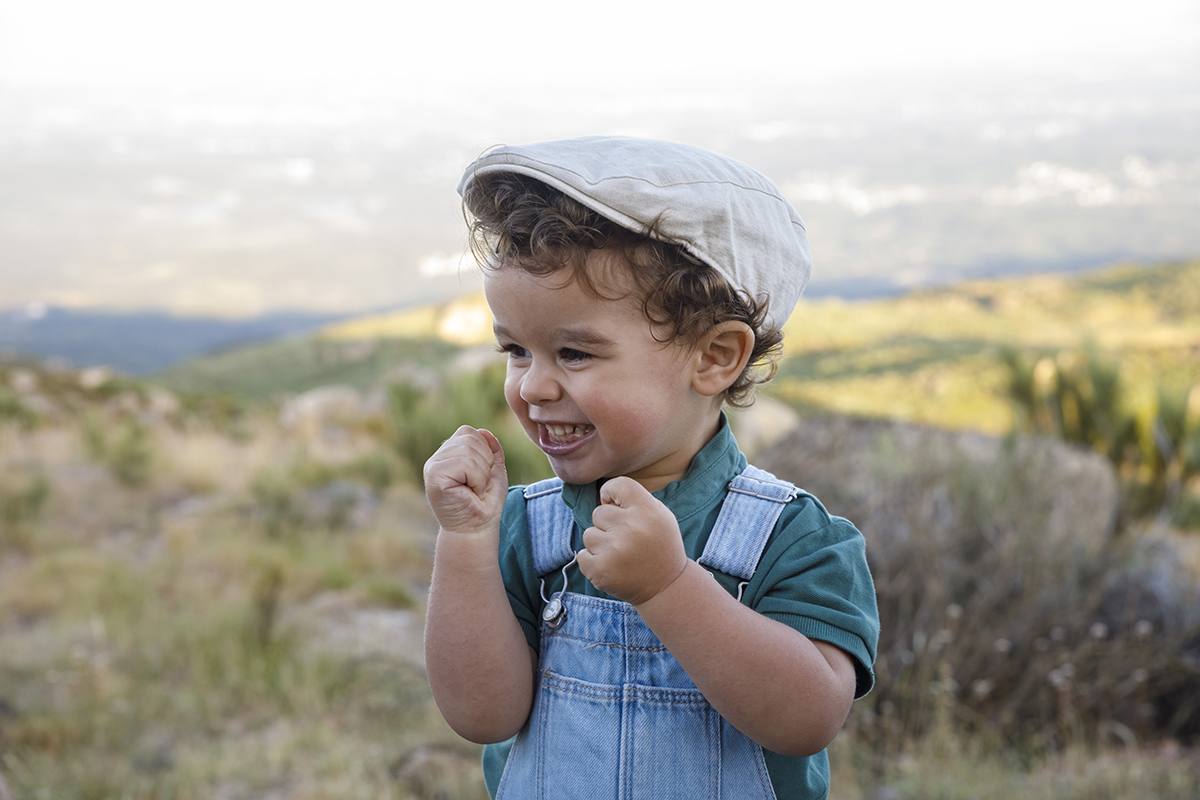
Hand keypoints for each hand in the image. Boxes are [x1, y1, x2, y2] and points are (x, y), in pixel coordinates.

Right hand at [424, 426, 507, 534]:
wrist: (477, 528)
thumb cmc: (485, 502)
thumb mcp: (494, 471)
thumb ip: (491, 450)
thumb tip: (485, 431)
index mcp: (449, 453)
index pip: (469, 432)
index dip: (484, 451)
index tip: (483, 474)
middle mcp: (438, 457)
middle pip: (470, 439)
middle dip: (485, 463)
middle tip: (479, 484)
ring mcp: (433, 466)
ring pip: (469, 452)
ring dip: (482, 474)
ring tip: (474, 489)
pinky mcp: (434, 476)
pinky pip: (465, 464)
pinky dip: (476, 480)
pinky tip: (469, 492)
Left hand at [576, 476, 687, 605]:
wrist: (666, 586)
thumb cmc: (659, 546)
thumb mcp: (660, 516)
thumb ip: (635, 500)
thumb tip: (604, 496)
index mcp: (648, 511)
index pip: (619, 484)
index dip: (611, 492)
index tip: (614, 503)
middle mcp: (631, 528)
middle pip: (599, 512)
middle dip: (608, 524)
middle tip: (625, 539)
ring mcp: (614, 550)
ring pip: (588, 534)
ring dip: (599, 543)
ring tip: (619, 554)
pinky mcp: (600, 569)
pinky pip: (581, 555)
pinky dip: (592, 561)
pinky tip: (612, 566)